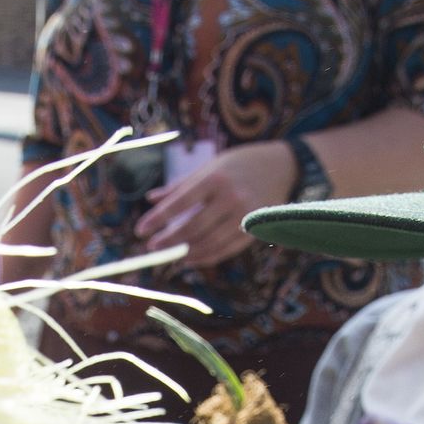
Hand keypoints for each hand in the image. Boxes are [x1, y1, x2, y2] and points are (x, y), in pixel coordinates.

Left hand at [135, 141, 294, 269]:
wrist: (283, 168)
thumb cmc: (239, 165)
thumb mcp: (210, 167)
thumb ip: (181, 185)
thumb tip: (151, 199)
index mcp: (215, 178)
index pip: (179, 203)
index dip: (158, 219)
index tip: (140, 230)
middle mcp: (230, 197)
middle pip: (193, 226)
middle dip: (169, 240)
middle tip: (152, 248)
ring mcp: (244, 216)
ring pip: (209, 242)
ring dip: (186, 252)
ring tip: (169, 255)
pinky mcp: (253, 230)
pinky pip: (226, 250)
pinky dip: (206, 257)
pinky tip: (190, 259)